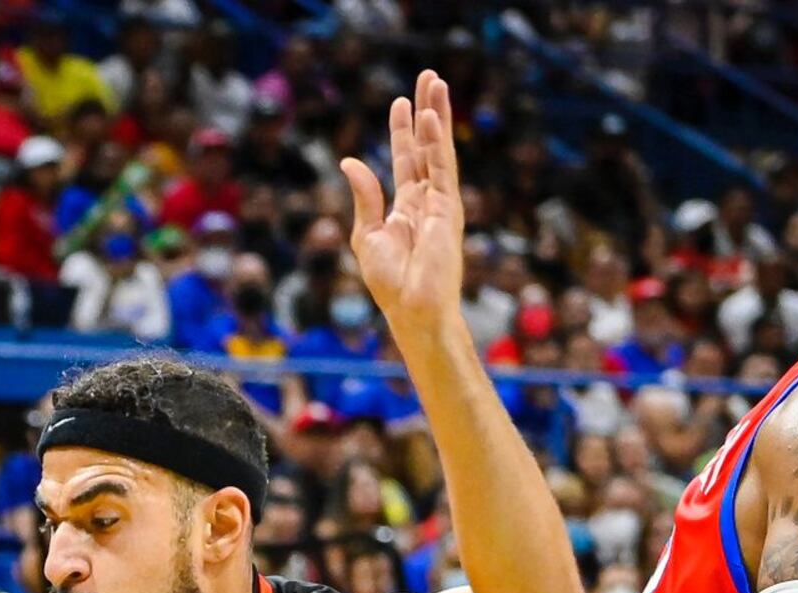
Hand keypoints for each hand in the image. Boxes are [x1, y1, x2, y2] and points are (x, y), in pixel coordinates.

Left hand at [342, 70, 464, 334]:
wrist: (412, 310)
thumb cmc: (390, 283)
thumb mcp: (366, 236)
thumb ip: (364, 197)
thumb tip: (350, 161)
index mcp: (405, 208)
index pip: (405, 160)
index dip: (402, 131)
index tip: (400, 103)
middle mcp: (425, 200)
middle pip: (426, 146)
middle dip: (426, 111)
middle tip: (428, 77)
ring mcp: (439, 202)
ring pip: (438, 149)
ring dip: (437, 115)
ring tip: (435, 82)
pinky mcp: (448, 209)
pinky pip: (441, 168)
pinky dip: (437, 142)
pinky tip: (431, 117)